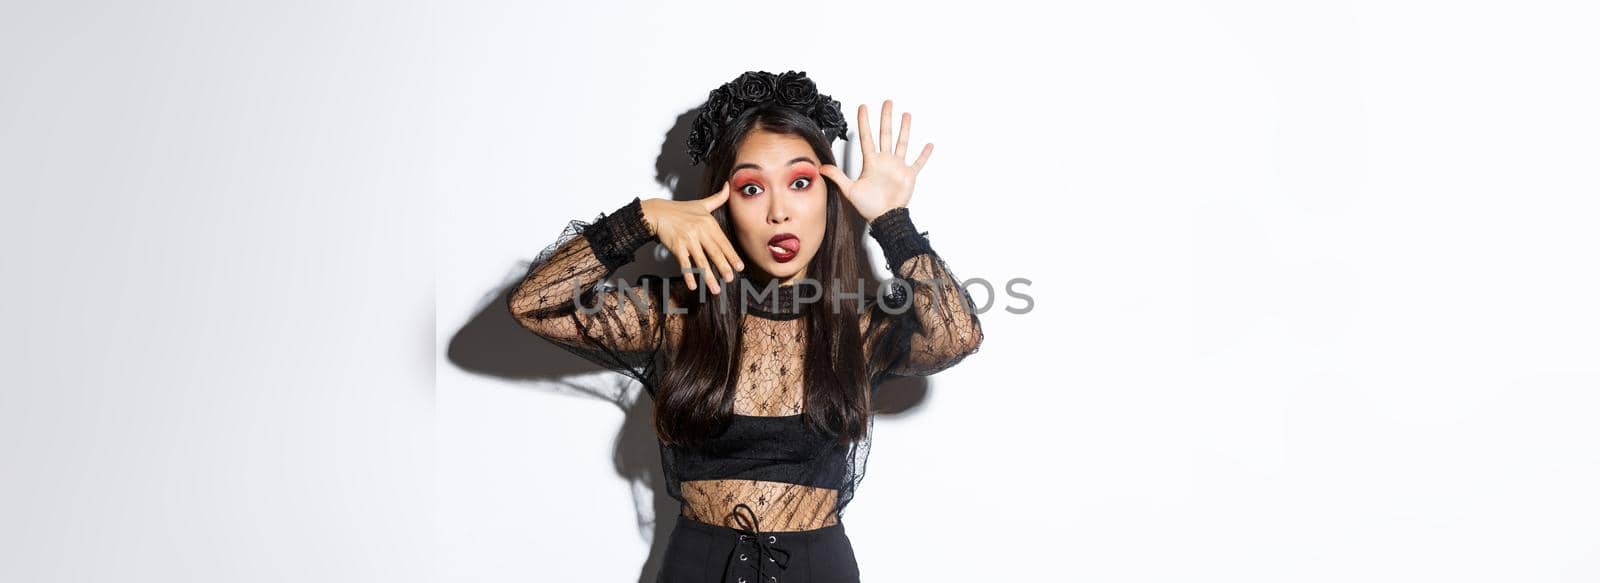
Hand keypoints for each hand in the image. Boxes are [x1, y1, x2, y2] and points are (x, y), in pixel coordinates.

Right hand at [641, 183, 743, 293]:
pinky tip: (693, 286)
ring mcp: (688, 239)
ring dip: (708, 277)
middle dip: (723, 267)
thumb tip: (728, 185)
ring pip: (701, 261)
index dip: (732, 255)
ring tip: (715, 289)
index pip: (723, 242)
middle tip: (730, 280)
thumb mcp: (701, 203)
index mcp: (708, 222)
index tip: (740, 267)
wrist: (658, 212)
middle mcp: (699, 231)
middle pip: (714, 252)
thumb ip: (718, 198)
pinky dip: (689, 275)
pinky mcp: (676, 246)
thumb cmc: (680, 210)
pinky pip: (684, 264)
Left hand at [818, 99, 933, 221]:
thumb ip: (837, 177)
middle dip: (886, 118)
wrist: (885, 218)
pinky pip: (918, 162)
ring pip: (902, 143)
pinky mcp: (909, 175)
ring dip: (904, 129)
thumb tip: (821, 167)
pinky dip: (924, 155)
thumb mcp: (850, 190)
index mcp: (871, 162)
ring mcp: (897, 167)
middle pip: (885, 134)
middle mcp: (885, 161)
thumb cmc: (868, 206)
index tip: (863, 107)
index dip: (865, 122)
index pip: (867, 137)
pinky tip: (929, 144)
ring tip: (906, 115)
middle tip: (887, 102)